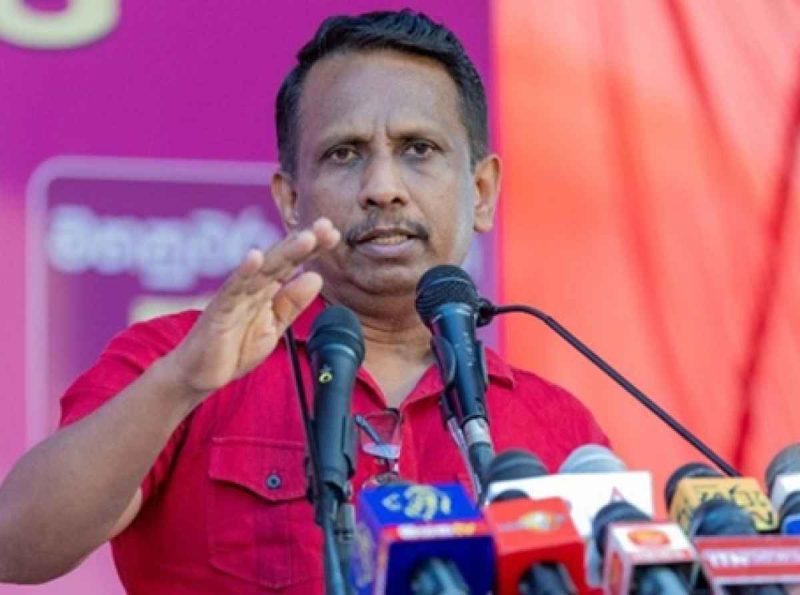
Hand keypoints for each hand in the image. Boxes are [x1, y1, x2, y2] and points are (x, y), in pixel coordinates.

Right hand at [166, 217, 339, 400]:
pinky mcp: (219, 311)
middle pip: (281, 259)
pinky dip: (243, 272)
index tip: (334, 234)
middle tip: (327, 226)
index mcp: (266, 289)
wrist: (200, 374)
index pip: (292, 263)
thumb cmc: (234, 347)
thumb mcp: (273, 325)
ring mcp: (234, 296)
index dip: (313, 248)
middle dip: (304, 241)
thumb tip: (316, 277)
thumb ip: (292, 302)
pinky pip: (232, 289)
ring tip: (306, 238)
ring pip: (262, 269)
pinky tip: (255, 257)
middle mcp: (251, 286)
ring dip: (284, 252)